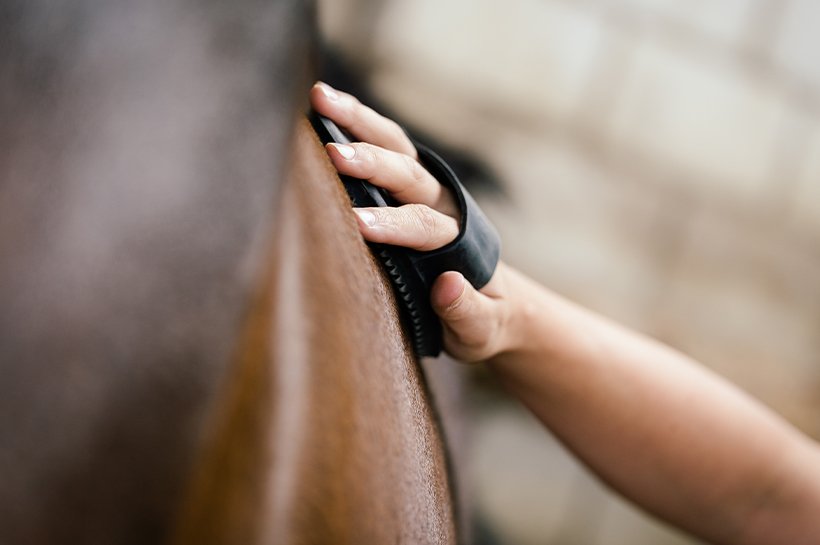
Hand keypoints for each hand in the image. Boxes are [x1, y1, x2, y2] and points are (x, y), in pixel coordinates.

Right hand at [310, 81, 516, 361]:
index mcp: (462, 243)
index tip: (358, 223)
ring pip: (397, 149)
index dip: (394, 225)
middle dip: (372, 164)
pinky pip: (385, 149)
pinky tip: (325, 105)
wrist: (497, 303)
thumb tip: (447, 284)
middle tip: (333, 154)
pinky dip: (357, 123)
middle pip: (409, 176)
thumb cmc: (484, 321)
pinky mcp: (410, 188)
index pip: (427, 228)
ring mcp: (427, 192)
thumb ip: (468, 312)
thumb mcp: (482, 330)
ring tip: (319, 97)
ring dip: (359, 122)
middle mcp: (445, 207)